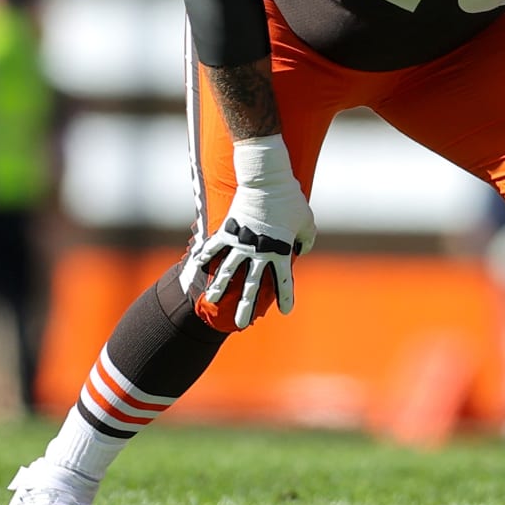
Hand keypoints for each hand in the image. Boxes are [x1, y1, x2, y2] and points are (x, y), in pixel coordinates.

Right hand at [183, 135, 314, 329]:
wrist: (266, 178)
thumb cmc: (291, 198)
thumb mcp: (307, 220)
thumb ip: (306, 238)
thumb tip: (302, 249)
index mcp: (281, 250)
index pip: (284, 280)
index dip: (286, 297)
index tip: (285, 312)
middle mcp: (259, 251)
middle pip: (250, 286)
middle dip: (245, 307)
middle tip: (241, 325)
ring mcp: (242, 241)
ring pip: (227, 271)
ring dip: (218, 288)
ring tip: (210, 302)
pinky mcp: (229, 229)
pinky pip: (215, 246)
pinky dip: (206, 255)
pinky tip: (198, 267)